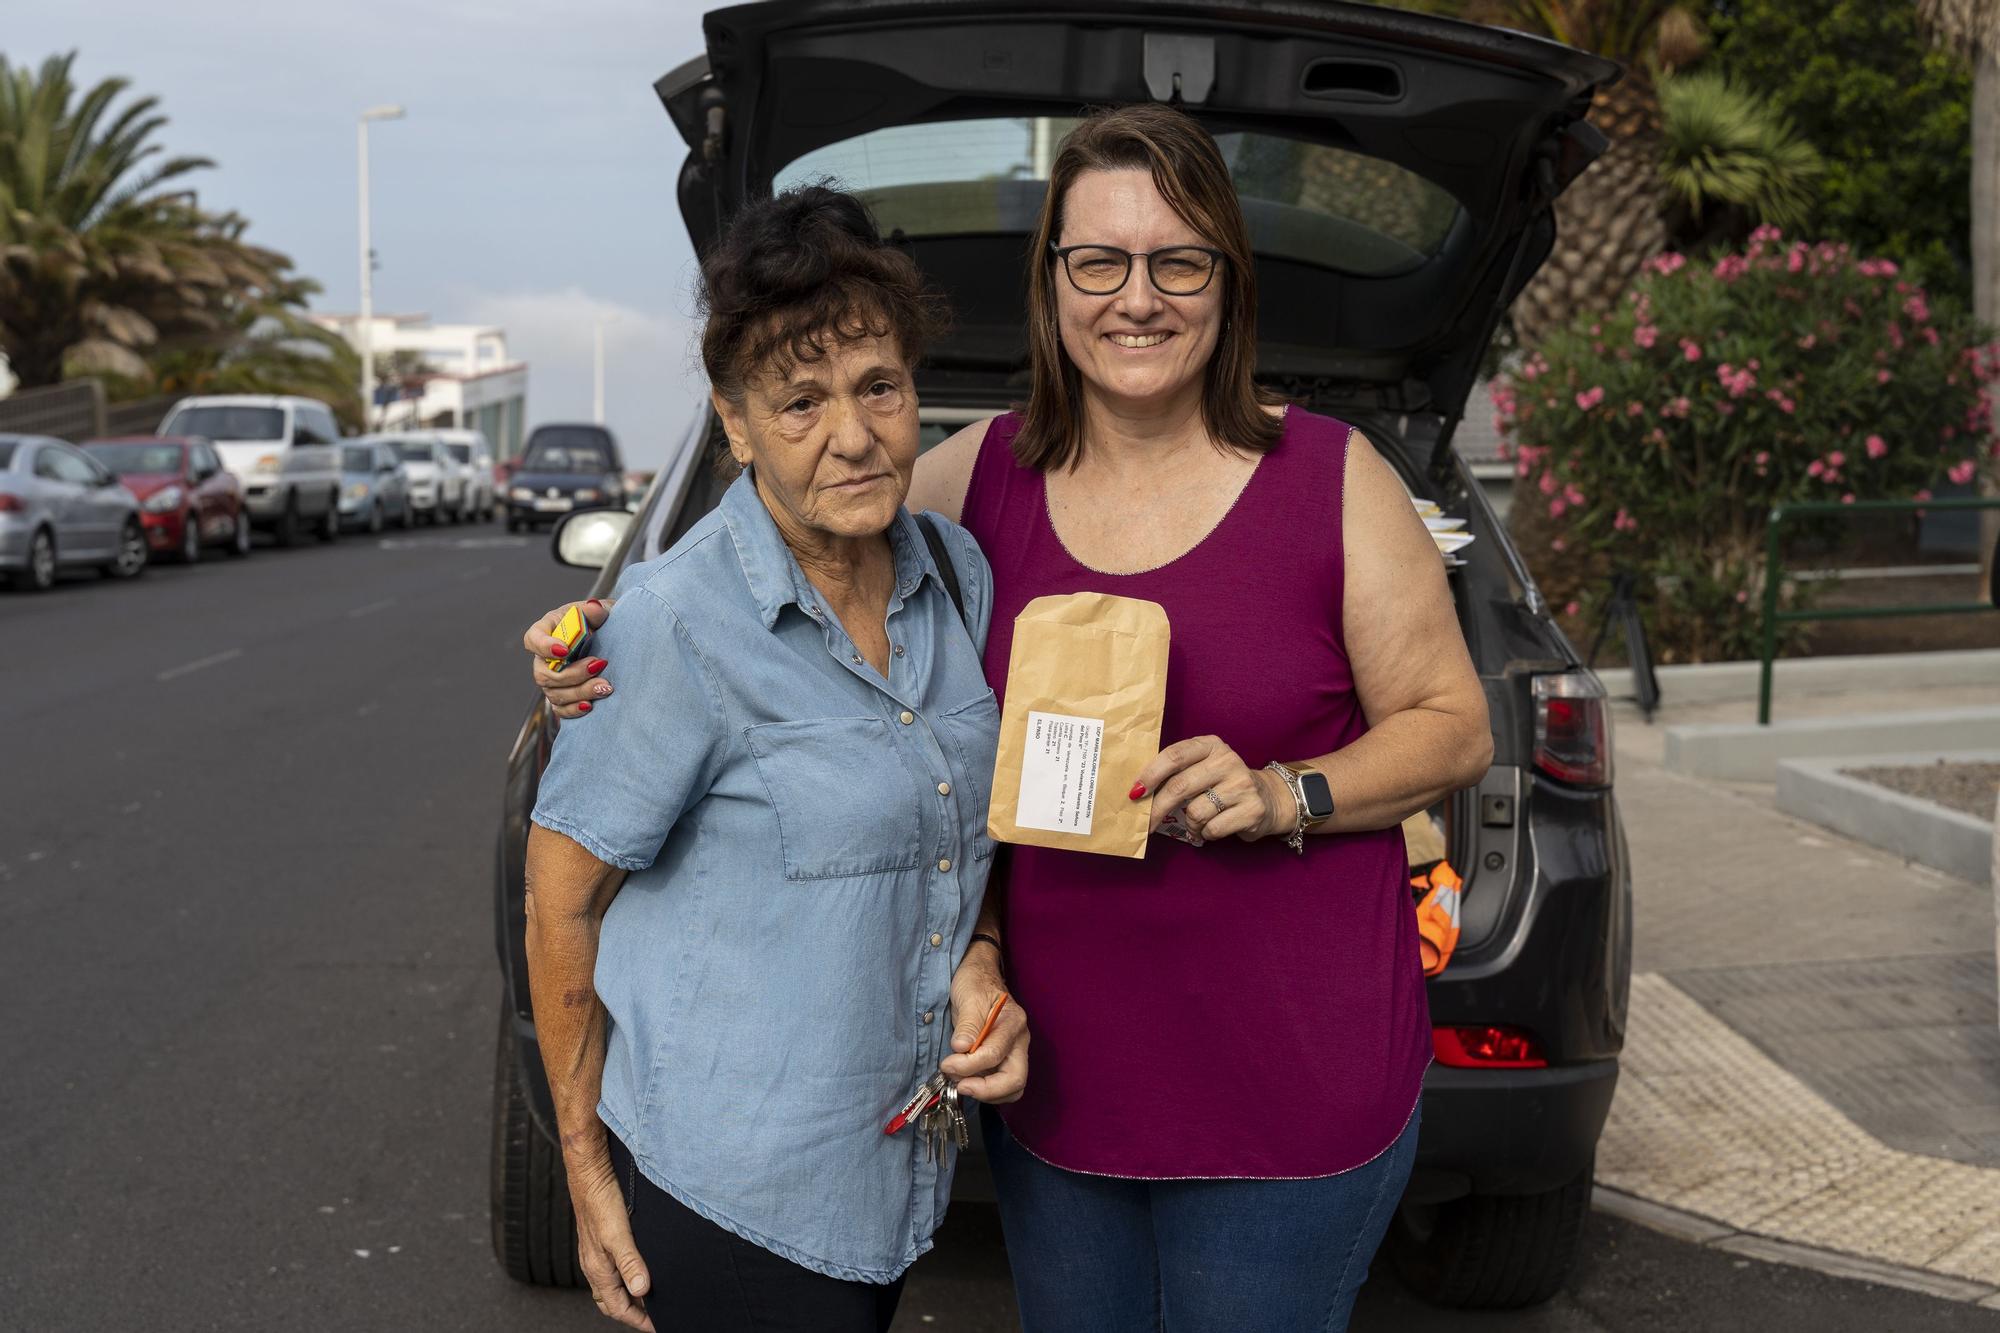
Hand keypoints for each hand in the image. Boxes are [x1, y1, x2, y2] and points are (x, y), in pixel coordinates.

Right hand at [526, 598, 614, 718]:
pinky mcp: (562, 696)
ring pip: (554, 693)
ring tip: (605, 687)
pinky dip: (574, 710)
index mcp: (548, 630)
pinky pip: (560, 709)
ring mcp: (551, 679)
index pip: (533, 639)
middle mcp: (544, 657)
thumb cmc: (599, 621)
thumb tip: (594, 609)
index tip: (564, 650)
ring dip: (580, 692)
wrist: (610, 639)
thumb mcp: (599, 611)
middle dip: (572, 673)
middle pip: (545, 673)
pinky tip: (590, 706)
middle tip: (598, 665)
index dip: (543, 646)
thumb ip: (596, 610)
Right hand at [565, 1142, 654, 1329]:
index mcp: (598, 1270)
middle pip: (612, 1301)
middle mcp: (594, 1265)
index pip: (618, 1308)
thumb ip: (630, 1263)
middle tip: (655, 1315)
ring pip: (610, 1287)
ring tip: (651, 1296)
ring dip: (629, 1295)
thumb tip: (642, 1290)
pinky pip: (610, 1271)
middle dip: (632, 1312)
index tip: (656, 1327)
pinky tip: (637, 1269)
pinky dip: (625, 1278)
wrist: (589, 1173)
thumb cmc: (601, 1200)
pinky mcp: (599, 1241)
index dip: (638, 1320)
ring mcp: (594, 1254)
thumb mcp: (619, 1234)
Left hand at [939, 945, 1027, 1102]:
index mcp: (1013, 1022)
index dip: (969, 1065)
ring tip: (961, 1082)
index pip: (995, 1054)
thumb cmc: (975, 983)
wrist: (979, 976)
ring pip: (1012, 1088)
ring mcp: (1014, 1052)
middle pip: (1015, 1080)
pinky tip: (967, 1080)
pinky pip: (1002, 1085)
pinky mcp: (1004, 1060)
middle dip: (986, 1090)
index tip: (947, 1064)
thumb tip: (961, 1048)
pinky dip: (986, 1091)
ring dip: (986, 1093)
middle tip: (960, 1084)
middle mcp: (1019, 1041)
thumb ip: (967, 1024)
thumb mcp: (968, 997)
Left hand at [1135, 735, 1294, 842]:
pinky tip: (1213, 827)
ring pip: (1195, 812)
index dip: (1151, 774)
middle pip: (1180, 786)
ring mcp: (1242, 785)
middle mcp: (1227, 761)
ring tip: (1198, 821)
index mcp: (1211, 745)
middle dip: (1157, 808)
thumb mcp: (1204, 766)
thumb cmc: (1223, 783)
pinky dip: (1205, 834)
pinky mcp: (1251, 810)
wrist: (1268, 798)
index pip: (1175, 756)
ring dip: (1190, 824)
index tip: (1135, 792)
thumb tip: (1138, 791)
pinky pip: (1212, 829)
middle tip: (1146, 823)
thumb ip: (1177, 771)